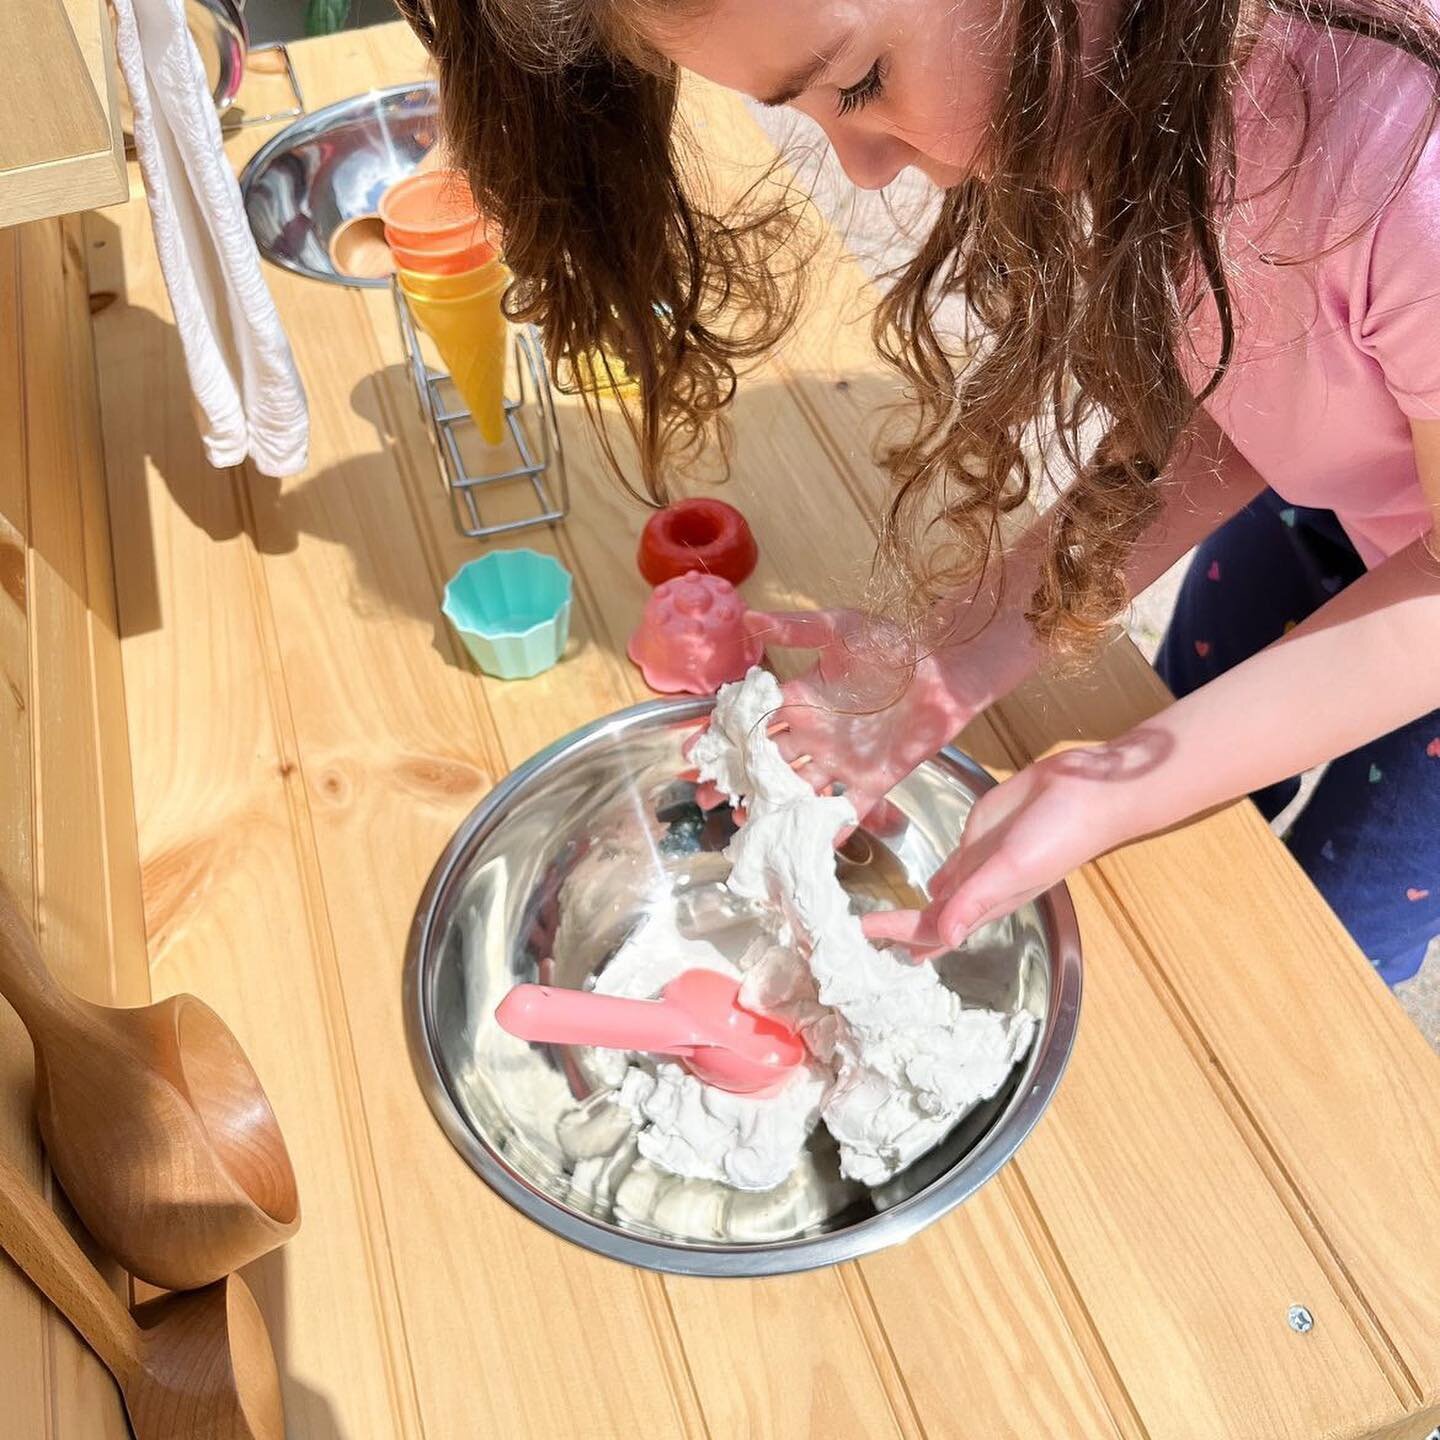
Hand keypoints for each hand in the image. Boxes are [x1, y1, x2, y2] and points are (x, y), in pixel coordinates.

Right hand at [695, 606, 1023, 824]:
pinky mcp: (874, 779)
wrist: (946, 669)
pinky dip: (827, 831)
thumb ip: (795, 629)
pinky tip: (803, 848)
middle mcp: (816, 734)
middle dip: (735, 779)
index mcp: (803, 700)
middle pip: (766, 762)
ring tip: (740, 824)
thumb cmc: (894, 645)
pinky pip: (846, 810)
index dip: (722, 736)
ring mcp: (842, 760)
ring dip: (770, 808)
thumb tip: (748, 619)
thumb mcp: (839, 629)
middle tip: (703, 796)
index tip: (691, 751)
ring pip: (797, 791)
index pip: (753, 721)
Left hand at [863, 743, 1138, 948]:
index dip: (899, 932)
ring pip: (940, 895)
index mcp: (986, 902)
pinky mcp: (981, 834)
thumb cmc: (1059, 834)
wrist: (1086, 790)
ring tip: (888, 924)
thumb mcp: (1013, 867)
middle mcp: (978, 888)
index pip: (933, 927)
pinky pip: (952, 865)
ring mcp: (979, 861)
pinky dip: (936, 879)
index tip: (859, 933)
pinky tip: (925, 888)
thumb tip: (942, 935)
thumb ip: (976, 897)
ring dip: (916, 910)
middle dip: (900, 929)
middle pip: (931, 918)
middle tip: (859, 938)